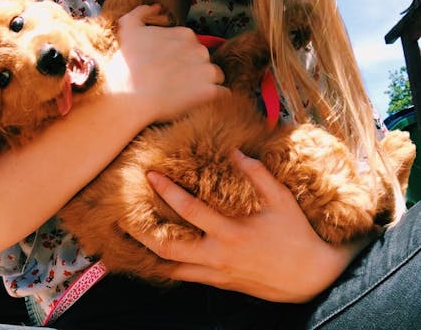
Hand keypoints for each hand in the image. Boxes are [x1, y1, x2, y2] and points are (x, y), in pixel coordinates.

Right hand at [106, 3, 227, 122]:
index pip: (191, 45)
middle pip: (204, 59)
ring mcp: (207, 71)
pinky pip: (222, 94)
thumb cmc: (126, 65)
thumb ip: (141, 12)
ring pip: (216, 76)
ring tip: (187, 94)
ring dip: (206, 83)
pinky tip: (200, 102)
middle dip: (194, 69)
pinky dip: (215, 97)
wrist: (129, 97)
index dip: (181, 56)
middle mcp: (200, 49)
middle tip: (175, 81)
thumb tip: (156, 7)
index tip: (169, 67)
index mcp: (184, 34)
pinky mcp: (210, 92)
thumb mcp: (127, 29)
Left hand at [130, 151, 368, 302]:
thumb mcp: (283, 200)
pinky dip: (169, 265)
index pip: (189, 210)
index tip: (150, 175)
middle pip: (168, 248)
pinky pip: (186, 277)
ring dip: (150, 251)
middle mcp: (218, 256)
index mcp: (231, 232)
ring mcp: (216, 273)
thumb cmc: (297, 235)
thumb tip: (235, 152)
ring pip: (172, 268)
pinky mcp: (220, 283)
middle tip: (122, 215)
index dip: (167, 191)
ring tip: (132, 235)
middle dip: (142, 231)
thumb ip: (258, 175)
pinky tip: (158, 254)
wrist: (312, 277)